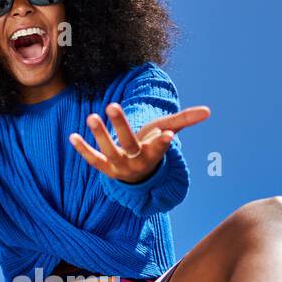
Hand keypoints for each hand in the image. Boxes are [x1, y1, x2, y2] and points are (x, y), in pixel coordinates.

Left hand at [69, 102, 209, 183]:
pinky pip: (92, 159)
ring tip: (91, 116)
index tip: (167, 134)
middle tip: (112, 105)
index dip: (162, 142)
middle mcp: (136, 162)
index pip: (159, 147)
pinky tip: (72, 136)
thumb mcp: (167, 132)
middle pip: (129, 143)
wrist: (138, 176)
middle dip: (121, 126)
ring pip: (108, 151)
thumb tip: (208, 111)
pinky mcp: (104, 168)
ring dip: (100, 135)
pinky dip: (83, 149)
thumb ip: (185, 120)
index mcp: (154, 153)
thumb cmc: (152, 147)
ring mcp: (119, 166)